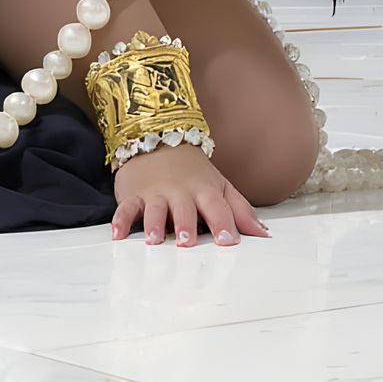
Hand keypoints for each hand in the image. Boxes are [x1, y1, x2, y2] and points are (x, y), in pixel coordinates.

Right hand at [109, 142, 269, 246]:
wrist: (159, 139)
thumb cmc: (193, 172)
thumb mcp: (220, 185)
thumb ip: (240, 210)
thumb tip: (263, 234)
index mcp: (205, 190)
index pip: (217, 207)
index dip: (223, 223)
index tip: (228, 241)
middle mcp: (181, 192)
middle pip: (184, 208)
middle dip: (186, 224)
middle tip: (187, 242)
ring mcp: (156, 193)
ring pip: (155, 209)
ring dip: (154, 224)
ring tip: (155, 239)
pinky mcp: (134, 194)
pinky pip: (126, 207)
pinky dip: (121, 220)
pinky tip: (118, 234)